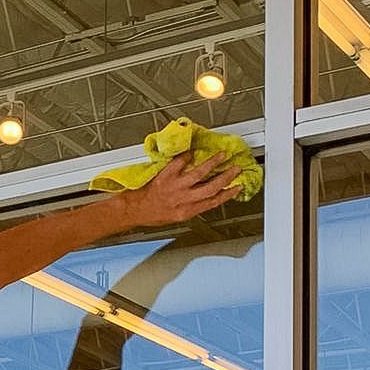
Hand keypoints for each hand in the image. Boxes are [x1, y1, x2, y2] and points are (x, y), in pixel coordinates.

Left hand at [109, 144, 248, 228]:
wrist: (132, 211)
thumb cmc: (151, 215)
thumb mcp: (175, 218)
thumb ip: (191, 207)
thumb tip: (205, 198)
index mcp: (186, 212)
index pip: (213, 202)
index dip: (228, 194)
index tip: (237, 187)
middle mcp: (182, 200)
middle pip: (211, 187)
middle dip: (226, 177)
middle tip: (235, 168)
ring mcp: (174, 187)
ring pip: (199, 173)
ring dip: (212, 163)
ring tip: (221, 155)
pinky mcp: (165, 176)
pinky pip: (179, 163)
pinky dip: (186, 156)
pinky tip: (192, 152)